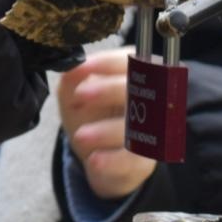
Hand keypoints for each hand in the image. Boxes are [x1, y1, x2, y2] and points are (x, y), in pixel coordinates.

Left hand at [59, 47, 155, 199]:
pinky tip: (94, 160)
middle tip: (80, 95)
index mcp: (130, 76)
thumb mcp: (71, 95)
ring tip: (81, 136)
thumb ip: (72, 79)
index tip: (82, 67)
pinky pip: (133, 159)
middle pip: (137, 89)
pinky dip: (112, 160)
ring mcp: (149, 131)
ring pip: (136, 125)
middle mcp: (148, 100)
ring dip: (106, 131)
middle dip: (107, 90)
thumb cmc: (89, 117)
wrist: (96, 157)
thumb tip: (72, 67)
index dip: (105, 62)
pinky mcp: (145, 160)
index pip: (127, 60)